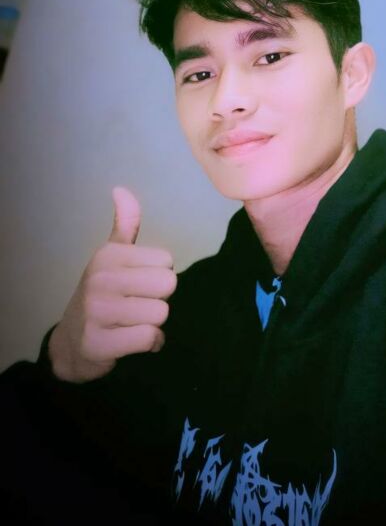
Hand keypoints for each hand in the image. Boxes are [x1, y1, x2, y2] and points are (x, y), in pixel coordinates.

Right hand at [48, 187, 176, 381]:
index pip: (167, 261)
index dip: (158, 276)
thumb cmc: (101, 295)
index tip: (137, 285)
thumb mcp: (111, 256)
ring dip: (154, 324)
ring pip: (161, 313)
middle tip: (136, 305)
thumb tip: (120, 189)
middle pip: (168, 285)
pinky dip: (150, 344)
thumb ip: (125, 224)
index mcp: (109, 255)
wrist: (70, 344)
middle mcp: (101, 278)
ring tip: (131, 323)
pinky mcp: (99, 343)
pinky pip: (150, 338)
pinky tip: (131, 341)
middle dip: (159, 299)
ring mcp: (98, 311)